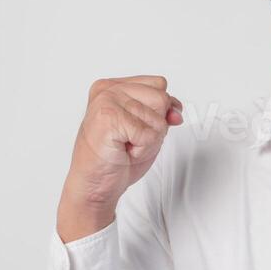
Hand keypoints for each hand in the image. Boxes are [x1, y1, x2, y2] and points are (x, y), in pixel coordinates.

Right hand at [58, 75, 183, 241]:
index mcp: (114, 86)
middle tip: (130, 139)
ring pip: (158, 118)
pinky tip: (123, 150)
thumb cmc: (115, 158)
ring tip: (125, 145)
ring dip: (148, 140)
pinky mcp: (109, 118)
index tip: (139, 126)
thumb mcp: (147, 128)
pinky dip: (142, 149)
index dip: (161, 110)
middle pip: (161, 98)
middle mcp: (108, 90)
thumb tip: (176, 111)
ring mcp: (107, 102)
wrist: (94, 185)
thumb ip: (163, 112)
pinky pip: (150, 134)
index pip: (159, 84)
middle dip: (154, 126)